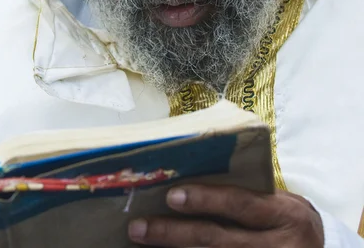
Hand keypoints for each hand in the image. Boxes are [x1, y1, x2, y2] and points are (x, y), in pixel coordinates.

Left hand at [128, 184, 323, 246]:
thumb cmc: (284, 217)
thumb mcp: (275, 200)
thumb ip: (240, 193)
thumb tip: (180, 181)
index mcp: (283, 215)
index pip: (240, 205)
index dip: (205, 200)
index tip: (170, 196)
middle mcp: (279, 247)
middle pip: (218, 241)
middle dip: (173, 235)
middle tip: (138, 228)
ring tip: (142, 243)